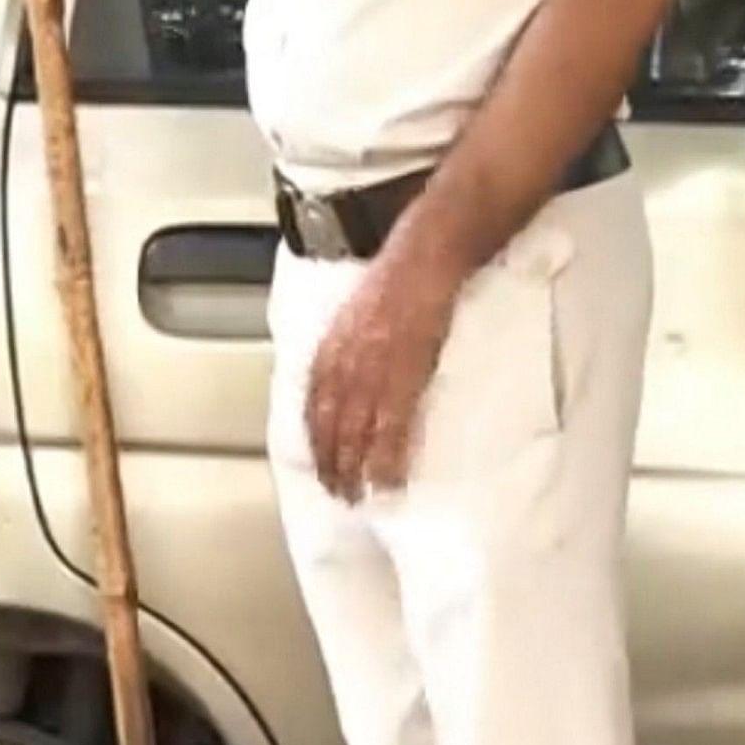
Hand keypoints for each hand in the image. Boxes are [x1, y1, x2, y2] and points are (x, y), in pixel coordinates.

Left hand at [303, 246, 466, 501]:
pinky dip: (387, 454)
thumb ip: (349, 341)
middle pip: (331, 420)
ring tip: (357, 495)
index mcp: (335, 340)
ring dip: (354, 466)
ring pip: (357, 427)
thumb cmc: (402, 271)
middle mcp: (347, 356)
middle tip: (336, 492)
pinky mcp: (407, 369)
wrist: (430, 249)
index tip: (317, 461)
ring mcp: (375, 364)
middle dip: (330, 460)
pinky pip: (392, 422)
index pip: (314, 399)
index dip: (314, 435)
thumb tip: (345, 372)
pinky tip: (387, 477)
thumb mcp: (360, 306)